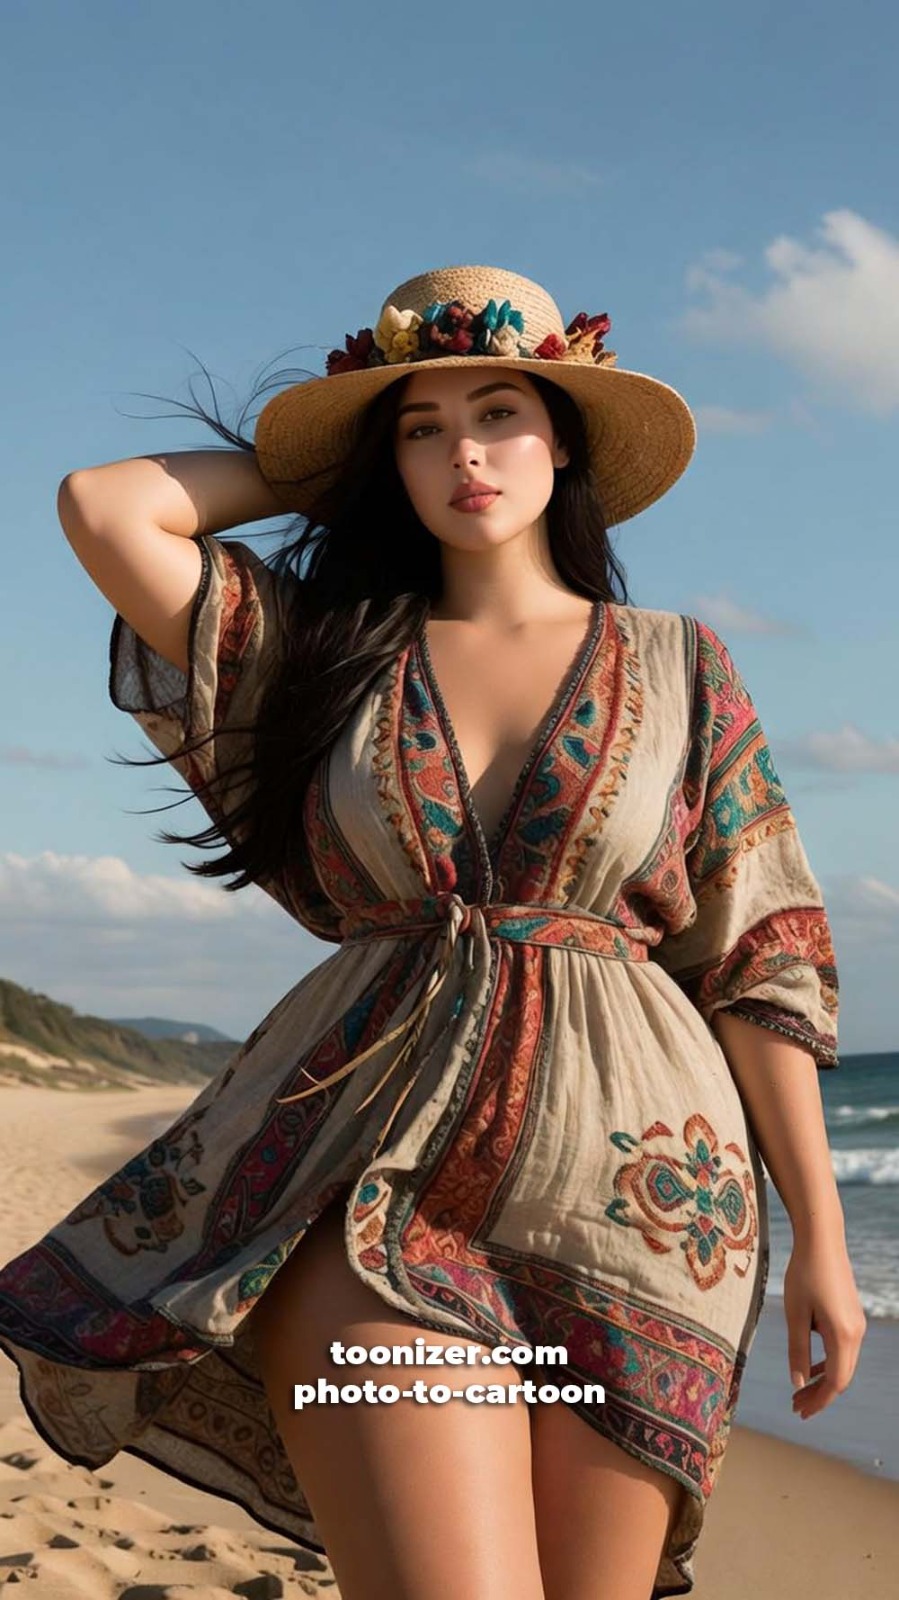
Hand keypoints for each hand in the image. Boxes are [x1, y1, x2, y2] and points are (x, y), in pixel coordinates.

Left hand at [783, 1232, 866, 1418]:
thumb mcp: (795, 1314)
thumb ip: (797, 1350)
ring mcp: (857, 1323)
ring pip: (843, 1363)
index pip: (835, 1382)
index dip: (818, 1400)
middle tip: (796, 1405)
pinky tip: (811, 1366)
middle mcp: (857, 1333)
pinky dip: (828, 1361)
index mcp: (843, 1335)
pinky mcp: (851, 1315)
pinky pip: (843, 1348)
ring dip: (823, 1378)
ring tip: (800, 1390)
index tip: (799, 1411)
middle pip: (842, 1376)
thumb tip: (799, 1383)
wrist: (822, 1240)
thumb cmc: (804, 1274)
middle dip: (820, 1394)